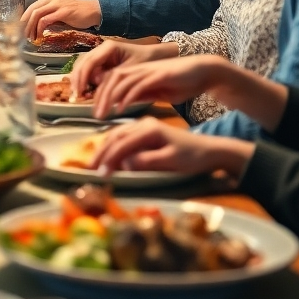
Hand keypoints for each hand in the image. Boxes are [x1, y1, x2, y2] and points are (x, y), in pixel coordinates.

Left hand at [21, 0, 99, 38]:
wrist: (94, 11)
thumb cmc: (78, 13)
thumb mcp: (59, 12)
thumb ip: (48, 16)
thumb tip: (35, 27)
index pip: (32, 6)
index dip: (24, 18)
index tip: (21, 28)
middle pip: (31, 10)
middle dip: (25, 23)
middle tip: (23, 34)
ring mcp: (57, 4)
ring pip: (36, 14)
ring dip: (31, 27)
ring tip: (31, 37)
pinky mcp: (63, 12)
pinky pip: (45, 20)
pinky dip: (39, 28)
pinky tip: (40, 35)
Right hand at [70, 40, 176, 99]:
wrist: (156, 56)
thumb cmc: (146, 61)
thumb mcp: (131, 70)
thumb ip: (112, 76)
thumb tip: (96, 83)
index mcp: (109, 47)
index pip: (90, 62)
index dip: (82, 77)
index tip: (79, 91)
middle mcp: (101, 49)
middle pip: (82, 62)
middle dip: (77, 78)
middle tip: (75, 94)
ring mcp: (101, 54)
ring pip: (83, 66)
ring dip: (79, 80)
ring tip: (78, 94)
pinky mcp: (103, 61)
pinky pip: (90, 70)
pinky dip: (86, 80)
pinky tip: (85, 90)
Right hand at [89, 117, 253, 178]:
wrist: (209, 150)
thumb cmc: (192, 157)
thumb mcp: (171, 161)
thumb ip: (147, 161)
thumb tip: (124, 163)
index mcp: (149, 130)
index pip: (122, 145)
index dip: (109, 159)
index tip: (100, 174)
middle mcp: (143, 124)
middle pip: (115, 137)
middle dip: (101, 152)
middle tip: (89, 169)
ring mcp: (144, 126)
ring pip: (117, 135)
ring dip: (104, 148)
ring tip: (95, 163)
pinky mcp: (146, 132)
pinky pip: (123, 136)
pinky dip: (113, 145)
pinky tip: (108, 154)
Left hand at [90, 54, 221, 120]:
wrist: (202, 71)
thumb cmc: (179, 82)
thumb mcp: (155, 91)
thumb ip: (139, 95)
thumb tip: (122, 103)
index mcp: (136, 72)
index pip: (110, 80)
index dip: (99, 94)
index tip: (94, 111)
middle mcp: (139, 69)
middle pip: (110, 79)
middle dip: (100, 97)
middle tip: (95, 116)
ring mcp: (148, 70)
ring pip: (120, 81)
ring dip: (109, 98)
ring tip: (103, 114)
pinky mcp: (159, 75)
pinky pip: (138, 85)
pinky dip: (127, 96)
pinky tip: (120, 108)